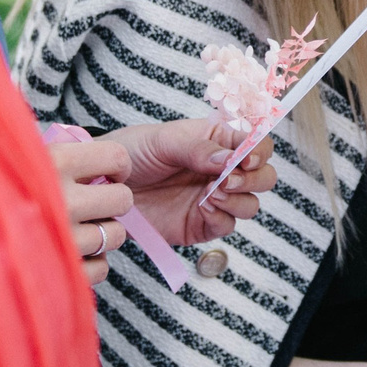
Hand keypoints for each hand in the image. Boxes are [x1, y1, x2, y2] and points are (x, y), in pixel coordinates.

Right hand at [47, 135, 135, 284]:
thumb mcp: (10, 153)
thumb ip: (46, 148)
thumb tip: (78, 141)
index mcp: (54, 162)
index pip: (116, 157)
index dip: (115, 165)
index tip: (106, 172)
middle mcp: (63, 200)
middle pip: (123, 199)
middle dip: (111, 201)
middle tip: (91, 203)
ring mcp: (62, 240)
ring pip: (114, 235)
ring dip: (100, 233)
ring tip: (74, 229)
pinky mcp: (59, 272)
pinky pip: (100, 268)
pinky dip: (90, 263)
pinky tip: (70, 253)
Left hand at [112, 117, 275, 248]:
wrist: (102, 186)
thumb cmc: (132, 152)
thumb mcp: (163, 140)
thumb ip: (197, 148)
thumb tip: (228, 159)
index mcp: (218, 141)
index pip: (257, 143)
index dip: (259, 151)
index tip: (246, 159)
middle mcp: (222, 171)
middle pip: (264, 177)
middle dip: (254, 179)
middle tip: (228, 180)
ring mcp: (214, 199)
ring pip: (250, 204)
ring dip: (238, 200)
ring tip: (210, 194)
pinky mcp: (202, 225)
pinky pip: (227, 226)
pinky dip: (222, 218)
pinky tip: (202, 208)